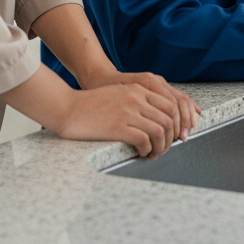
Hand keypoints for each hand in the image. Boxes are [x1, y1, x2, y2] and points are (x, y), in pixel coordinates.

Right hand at [0, 64, 185, 158]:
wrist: (66, 107)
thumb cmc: (90, 104)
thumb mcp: (119, 93)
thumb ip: (138, 99)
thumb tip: (155, 117)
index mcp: (139, 89)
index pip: (172, 104)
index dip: (177, 122)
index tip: (174, 135)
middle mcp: (138, 98)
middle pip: (170, 118)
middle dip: (172, 137)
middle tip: (165, 148)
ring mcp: (128, 112)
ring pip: (161, 131)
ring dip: (161, 146)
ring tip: (153, 154)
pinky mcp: (118, 127)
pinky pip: (145, 140)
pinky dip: (148, 149)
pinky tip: (142, 153)